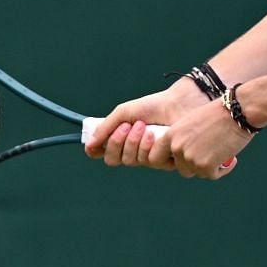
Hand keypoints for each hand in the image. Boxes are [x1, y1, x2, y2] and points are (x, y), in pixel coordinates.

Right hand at [85, 84, 205, 168]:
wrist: (178, 104)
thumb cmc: (153, 106)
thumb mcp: (124, 113)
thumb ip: (105, 127)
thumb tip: (88, 145)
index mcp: (123, 140)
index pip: (105, 153)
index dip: (97, 151)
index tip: (94, 145)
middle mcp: (135, 151)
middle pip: (114, 160)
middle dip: (118, 142)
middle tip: (128, 126)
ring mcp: (150, 157)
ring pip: (131, 161)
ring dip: (134, 142)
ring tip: (144, 126)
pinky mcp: (166, 161)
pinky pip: (149, 162)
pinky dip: (148, 147)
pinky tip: (156, 135)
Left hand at [151, 96, 251, 178]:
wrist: (237, 112)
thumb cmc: (219, 114)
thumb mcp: (192, 123)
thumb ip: (183, 138)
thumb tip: (183, 154)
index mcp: (171, 135)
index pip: (156, 157)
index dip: (170, 161)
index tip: (183, 160)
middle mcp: (177, 148)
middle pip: (182, 169)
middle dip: (196, 166)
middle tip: (210, 156)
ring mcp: (190, 158)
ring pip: (198, 173)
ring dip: (210, 167)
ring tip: (221, 154)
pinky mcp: (206, 166)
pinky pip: (212, 175)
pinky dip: (222, 170)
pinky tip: (231, 160)